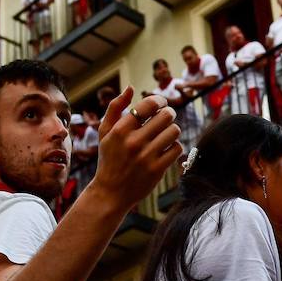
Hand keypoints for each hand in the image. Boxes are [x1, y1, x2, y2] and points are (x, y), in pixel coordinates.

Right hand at [90, 87, 180, 210]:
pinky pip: (177, 149)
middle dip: (169, 114)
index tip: (160, 104)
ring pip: (174, 131)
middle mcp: (134, 142)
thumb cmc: (109, 159)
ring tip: (166, 133)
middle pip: (166, 115)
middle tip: (166, 118)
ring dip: (173, 130)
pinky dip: (174, 146)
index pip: (149, 104)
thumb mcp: (104, 133)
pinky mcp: (157, 170)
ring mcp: (146, 156)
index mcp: (120, 130)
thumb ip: (115, 108)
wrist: (110, 193)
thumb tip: (130, 88)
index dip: (159, 100)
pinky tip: (166, 148)